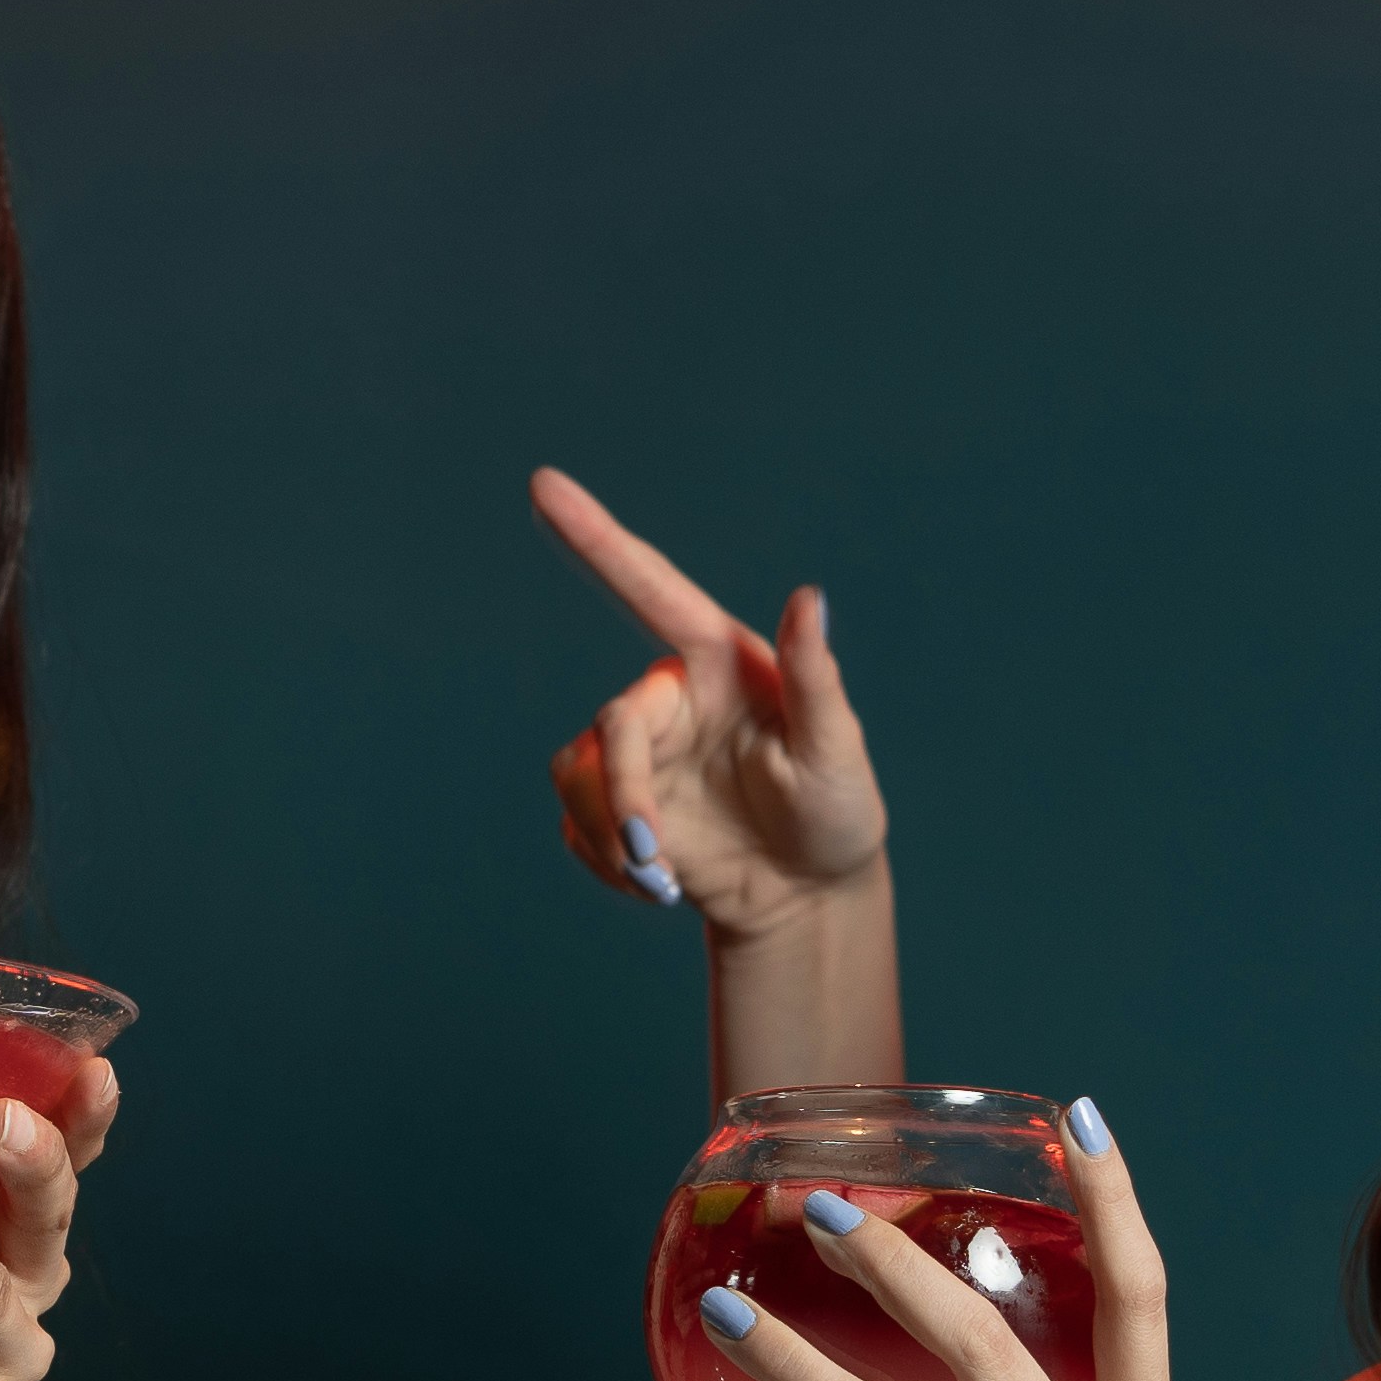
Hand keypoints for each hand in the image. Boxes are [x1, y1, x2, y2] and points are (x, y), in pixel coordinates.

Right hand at [530, 465, 888, 929]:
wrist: (805, 896)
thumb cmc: (836, 814)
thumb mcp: (837, 751)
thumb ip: (815, 678)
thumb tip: (810, 599)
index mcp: (719, 661)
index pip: (650, 587)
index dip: (596, 535)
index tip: (543, 484)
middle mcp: (670, 696)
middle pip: (611, 726)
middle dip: (623, 797)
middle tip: (651, 859)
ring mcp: (638, 750)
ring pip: (578, 774)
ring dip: (613, 836)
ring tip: (666, 879)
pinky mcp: (612, 803)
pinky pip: (574, 822)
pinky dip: (607, 863)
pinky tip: (658, 882)